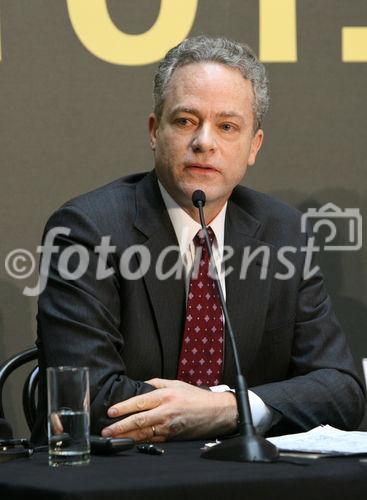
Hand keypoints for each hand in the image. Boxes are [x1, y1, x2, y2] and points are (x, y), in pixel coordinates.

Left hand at [101, 378, 237, 441]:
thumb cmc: (195, 396)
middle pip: (139, 421)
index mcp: (166, 396)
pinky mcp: (172, 437)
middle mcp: (166, 412)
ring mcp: (169, 427)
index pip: (140, 402)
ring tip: (113, 437)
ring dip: (126, 436)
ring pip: (143, 433)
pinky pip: (152, 439)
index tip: (111, 411)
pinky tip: (130, 440)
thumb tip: (139, 386)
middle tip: (106, 430)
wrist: (215, 412)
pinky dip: (140, 440)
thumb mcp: (175, 383)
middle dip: (120, 426)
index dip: (124, 408)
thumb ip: (156, 383)